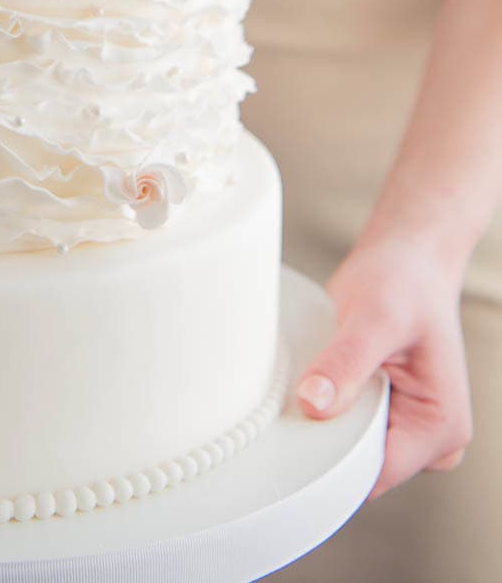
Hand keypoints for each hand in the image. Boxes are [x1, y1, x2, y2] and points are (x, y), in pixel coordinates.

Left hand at [294, 237, 472, 498]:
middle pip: (359, 468)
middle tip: (289, 396)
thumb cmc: (402, 282)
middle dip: (323, 439)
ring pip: (348, 451)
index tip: (291, 426)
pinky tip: (311, 380)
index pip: (374, 472)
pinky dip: (324, 410)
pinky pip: (345, 430)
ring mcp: (406, 429)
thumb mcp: (374, 317)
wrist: (405, 258)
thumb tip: (313, 403)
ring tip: (307, 377)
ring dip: (322, 423)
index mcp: (441, 427)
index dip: (329, 456)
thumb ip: (346, 362)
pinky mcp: (384, 415)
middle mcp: (430, 441)